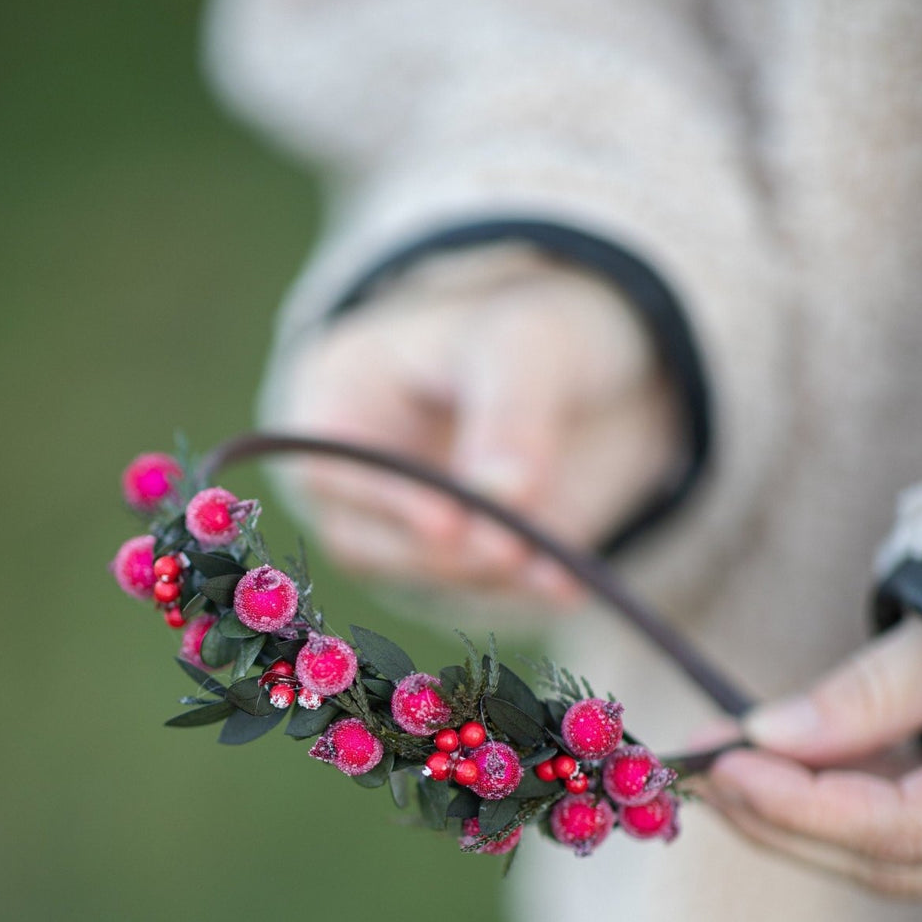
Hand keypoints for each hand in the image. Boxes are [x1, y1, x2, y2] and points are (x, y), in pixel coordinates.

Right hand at [277, 253, 677, 602]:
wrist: (593, 373)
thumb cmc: (534, 331)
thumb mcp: (527, 342)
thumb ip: (513, 411)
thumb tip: (506, 494)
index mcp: (341, 393)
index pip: (329, 460)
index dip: (379, 497)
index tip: (445, 521)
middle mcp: (357, 471)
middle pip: (363, 535)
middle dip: (438, 552)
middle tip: (509, 551)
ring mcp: (403, 527)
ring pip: (417, 573)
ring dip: (482, 574)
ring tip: (550, 560)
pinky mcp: (460, 563)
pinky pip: (482, 590)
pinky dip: (525, 590)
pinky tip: (568, 584)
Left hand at [704, 615, 921, 895]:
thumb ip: (875, 693)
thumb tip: (770, 737)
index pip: (902, 831)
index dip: (806, 808)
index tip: (726, 767)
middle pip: (890, 861)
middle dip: (785, 820)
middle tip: (701, 774)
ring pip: (892, 855)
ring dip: (798, 815)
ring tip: (722, 763)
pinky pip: (903, 826)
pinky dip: (835, 799)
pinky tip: (774, 764)